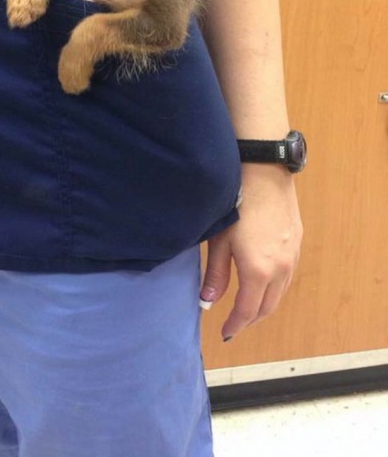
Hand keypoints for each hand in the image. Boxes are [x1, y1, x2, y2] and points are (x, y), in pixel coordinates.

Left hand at [199, 163, 302, 340]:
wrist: (264, 173)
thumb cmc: (235, 204)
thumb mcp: (219, 240)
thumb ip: (216, 274)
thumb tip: (209, 302)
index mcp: (258, 271)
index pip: (247, 311)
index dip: (235, 325)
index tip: (224, 332)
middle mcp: (281, 269)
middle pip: (267, 307)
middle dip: (250, 318)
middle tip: (235, 322)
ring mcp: (293, 256)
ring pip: (281, 293)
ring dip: (264, 304)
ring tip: (247, 306)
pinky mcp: (298, 243)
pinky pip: (288, 277)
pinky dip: (275, 288)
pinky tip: (263, 282)